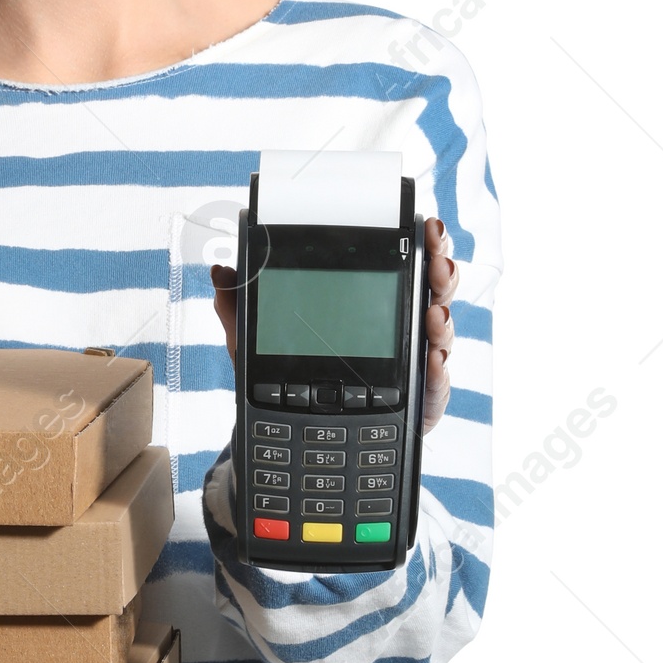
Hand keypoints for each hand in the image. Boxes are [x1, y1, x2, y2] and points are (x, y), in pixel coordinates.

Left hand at [210, 217, 459, 435]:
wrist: (297, 435)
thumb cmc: (288, 381)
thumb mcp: (257, 342)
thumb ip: (239, 307)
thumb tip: (220, 273)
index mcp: (372, 303)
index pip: (403, 264)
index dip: (420, 243)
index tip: (425, 226)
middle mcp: (400, 328)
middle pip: (432, 292)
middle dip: (441, 271)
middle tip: (438, 259)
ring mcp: (412, 364)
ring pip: (439, 334)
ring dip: (442, 320)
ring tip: (434, 313)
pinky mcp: (418, 402)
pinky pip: (435, 385)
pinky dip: (438, 372)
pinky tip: (434, 361)